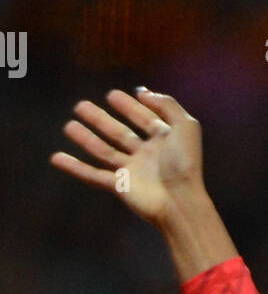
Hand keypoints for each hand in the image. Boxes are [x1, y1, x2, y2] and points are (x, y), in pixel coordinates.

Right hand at [49, 88, 204, 226]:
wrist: (179, 201)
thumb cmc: (184, 164)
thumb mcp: (185, 125)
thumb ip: (167, 104)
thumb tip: (143, 92)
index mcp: (164, 141)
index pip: (145, 119)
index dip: (130, 107)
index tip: (112, 95)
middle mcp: (148, 155)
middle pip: (119, 134)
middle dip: (101, 120)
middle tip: (80, 106)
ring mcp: (132, 171)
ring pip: (104, 152)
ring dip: (86, 139)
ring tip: (69, 125)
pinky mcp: (120, 186)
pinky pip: (93, 176)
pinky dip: (75, 168)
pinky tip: (57, 158)